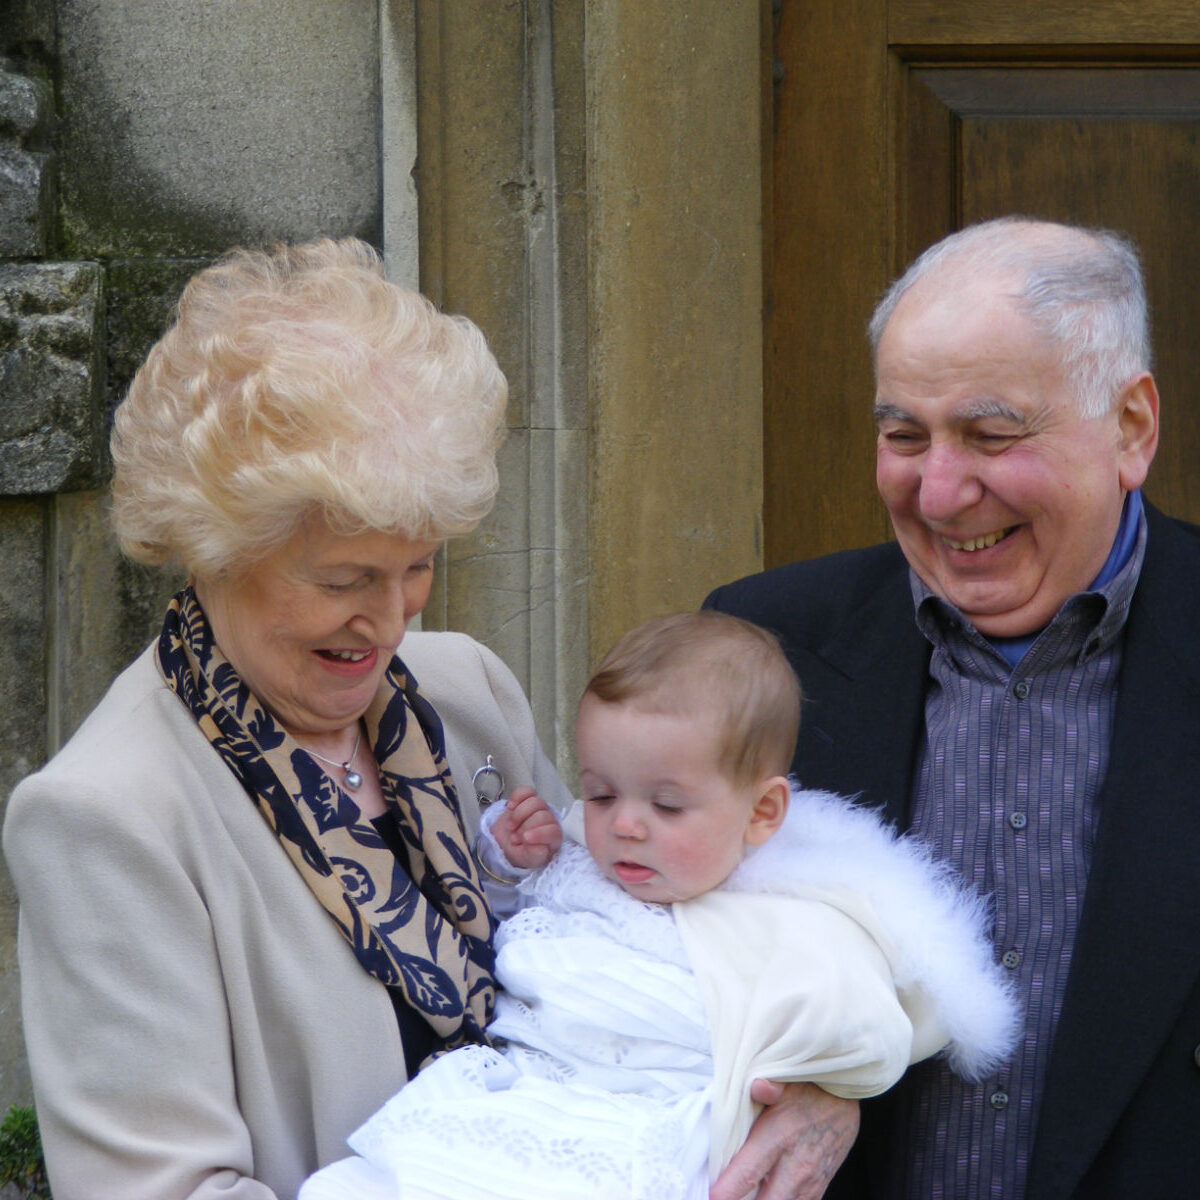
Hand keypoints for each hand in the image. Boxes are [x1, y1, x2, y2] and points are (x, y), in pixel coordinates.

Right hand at [490, 786, 562, 868]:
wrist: (506, 843)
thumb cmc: (522, 853)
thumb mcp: (528, 859)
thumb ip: (535, 855)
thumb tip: (540, 847)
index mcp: (554, 837)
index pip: (553, 830)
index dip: (540, 833)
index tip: (525, 839)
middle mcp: (550, 820)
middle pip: (542, 815)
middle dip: (525, 827)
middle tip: (514, 838)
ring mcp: (539, 808)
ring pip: (535, 802)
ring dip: (518, 815)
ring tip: (511, 827)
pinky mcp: (528, 799)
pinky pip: (526, 791)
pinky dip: (517, 798)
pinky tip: (510, 808)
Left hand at [709, 1081, 858, 1199]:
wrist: (843, 1097)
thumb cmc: (808, 1089)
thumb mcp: (786, 1081)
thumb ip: (769, 1087)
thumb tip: (757, 1086)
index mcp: (778, 1138)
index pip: (747, 1174)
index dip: (726, 1191)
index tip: (712, 1196)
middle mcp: (795, 1167)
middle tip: (724, 1196)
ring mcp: (809, 1183)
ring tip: (744, 1196)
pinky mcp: (818, 1188)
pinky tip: (767, 1195)